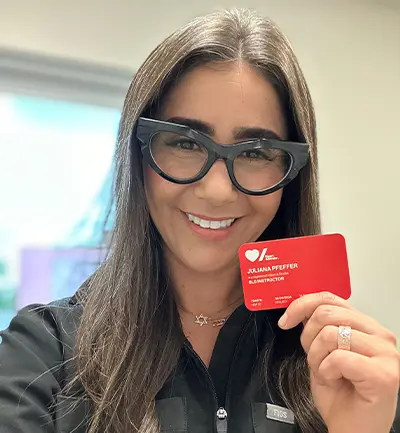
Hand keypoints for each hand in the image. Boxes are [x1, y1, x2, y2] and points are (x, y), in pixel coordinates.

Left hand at [278, 292, 399, 432]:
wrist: (352, 430)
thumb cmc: (340, 395)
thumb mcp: (321, 352)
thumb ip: (317, 328)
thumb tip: (300, 308)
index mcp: (366, 325)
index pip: (330, 298)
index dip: (302, 305)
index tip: (286, 320)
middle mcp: (380, 335)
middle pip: (326, 313)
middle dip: (308, 338)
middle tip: (314, 359)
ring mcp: (386, 354)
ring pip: (330, 334)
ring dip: (317, 358)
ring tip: (328, 372)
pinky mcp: (384, 374)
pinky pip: (339, 358)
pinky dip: (327, 371)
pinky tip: (336, 381)